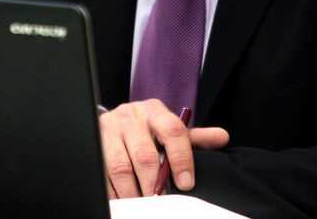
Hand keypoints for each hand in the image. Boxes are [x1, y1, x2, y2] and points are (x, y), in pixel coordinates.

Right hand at [99, 99, 229, 198]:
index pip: (173, 131)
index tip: (186, 183)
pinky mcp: (94, 141)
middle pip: (145, 154)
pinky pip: (102, 172)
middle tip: (161, 201)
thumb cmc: (149, 127)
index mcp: (155, 111)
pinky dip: (113, 191)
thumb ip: (195, 137)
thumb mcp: (171, 128)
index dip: (182, 158)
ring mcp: (109, 128)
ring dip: (133, 191)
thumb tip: (222, 137)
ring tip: (142, 204)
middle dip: (154, 183)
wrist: (117, 118)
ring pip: (121, 166)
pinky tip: (123, 199)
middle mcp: (131, 116)